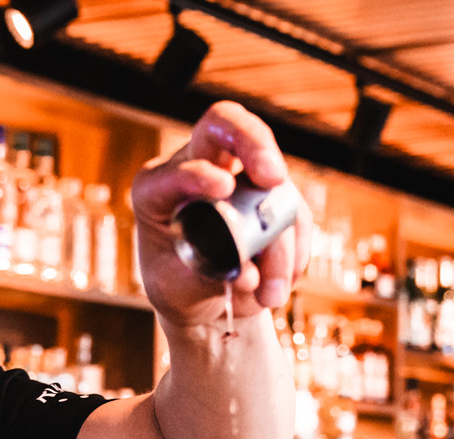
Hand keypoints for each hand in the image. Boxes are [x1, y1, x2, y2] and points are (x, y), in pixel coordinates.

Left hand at [130, 101, 311, 327]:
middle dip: (255, 144)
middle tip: (274, 176)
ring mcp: (240, 178)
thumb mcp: (177, 287)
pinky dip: (294, 252)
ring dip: (280, 243)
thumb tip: (248, 273)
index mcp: (158, 187)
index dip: (199, 174)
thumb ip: (205, 275)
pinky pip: (294, 214)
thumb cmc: (179, 286)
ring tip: (268, 294)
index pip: (179, 164)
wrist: (202, 299)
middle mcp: (200, 168)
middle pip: (225, 124)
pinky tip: (279, 284)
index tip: (223, 188)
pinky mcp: (271, 197)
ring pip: (273, 188)